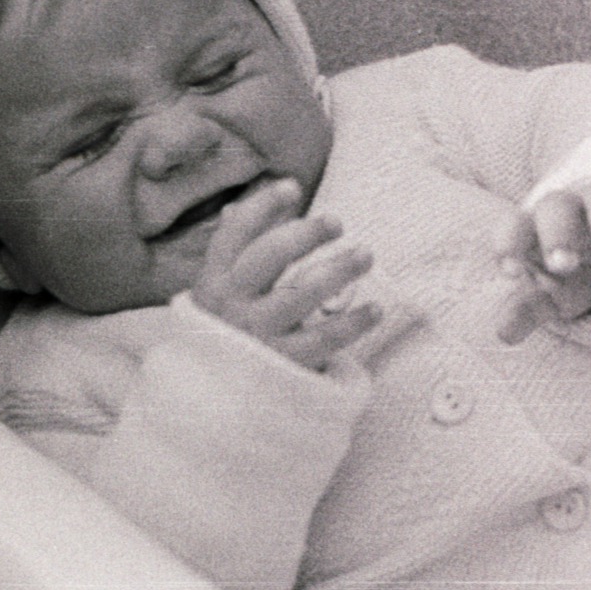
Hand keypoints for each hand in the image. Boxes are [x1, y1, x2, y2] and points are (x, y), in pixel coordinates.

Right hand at [191, 179, 380, 370]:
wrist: (215, 403)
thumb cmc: (228, 333)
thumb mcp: (220, 293)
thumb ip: (237, 252)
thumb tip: (250, 199)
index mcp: (214, 282)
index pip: (232, 236)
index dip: (261, 208)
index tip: (293, 186)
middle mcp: (232, 305)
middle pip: (267, 259)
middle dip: (303, 235)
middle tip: (337, 221)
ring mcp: (257, 335)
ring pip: (300, 295)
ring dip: (337, 270)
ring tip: (366, 253)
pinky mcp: (283, 364)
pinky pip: (323, 339)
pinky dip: (353, 323)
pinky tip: (376, 308)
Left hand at [495, 181, 590, 343]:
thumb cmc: (578, 273)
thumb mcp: (554, 295)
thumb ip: (529, 310)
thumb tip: (503, 334)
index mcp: (537, 230)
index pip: (514, 227)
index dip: (509, 244)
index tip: (511, 272)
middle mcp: (570, 210)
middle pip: (557, 207)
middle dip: (558, 234)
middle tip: (564, 265)